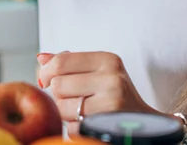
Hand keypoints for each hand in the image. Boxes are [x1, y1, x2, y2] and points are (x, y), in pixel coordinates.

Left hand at [37, 51, 158, 133]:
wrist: (144, 123)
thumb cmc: (116, 94)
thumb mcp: (100, 71)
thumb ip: (70, 62)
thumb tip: (41, 58)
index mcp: (108, 60)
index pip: (61, 62)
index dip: (47, 72)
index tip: (46, 79)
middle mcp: (112, 79)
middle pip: (59, 85)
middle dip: (59, 95)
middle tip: (73, 97)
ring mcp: (111, 103)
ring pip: (62, 107)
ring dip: (66, 112)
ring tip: (84, 110)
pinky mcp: (106, 124)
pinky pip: (72, 127)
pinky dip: (75, 127)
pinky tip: (89, 122)